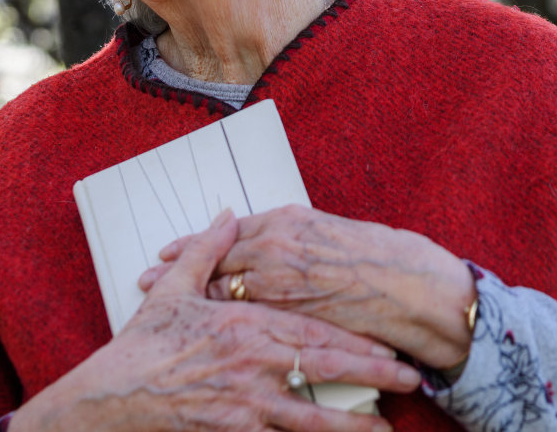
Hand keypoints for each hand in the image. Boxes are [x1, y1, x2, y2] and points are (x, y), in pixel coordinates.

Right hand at [12, 209, 417, 431]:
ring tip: (384, 429)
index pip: (314, 331)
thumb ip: (208, 250)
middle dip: (371, 376)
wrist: (111, 397)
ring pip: (309, 416)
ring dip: (349, 424)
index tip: (390, 342)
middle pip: (324, 370)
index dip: (356, 339)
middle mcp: (252, 365)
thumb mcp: (173, 291)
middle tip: (409, 381)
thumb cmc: (142, 346)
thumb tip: (227, 214)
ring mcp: (244, 404)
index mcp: (245, 325)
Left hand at [139, 205, 476, 370]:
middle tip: (142, 282)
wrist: (415, 286)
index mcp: (288, 220)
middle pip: (214, 259)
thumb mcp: (330, 232)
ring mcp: (283, 280)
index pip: (228, 232)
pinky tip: (201, 337)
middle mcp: (278, 244)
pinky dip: (220, 325)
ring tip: (157, 309)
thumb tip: (266, 241)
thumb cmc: (380, 257)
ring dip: (188, 298)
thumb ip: (294, 237)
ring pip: (223, 289)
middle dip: (177, 271)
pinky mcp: (290, 313)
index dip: (193, 244)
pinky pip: (247, 318)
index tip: (164, 253)